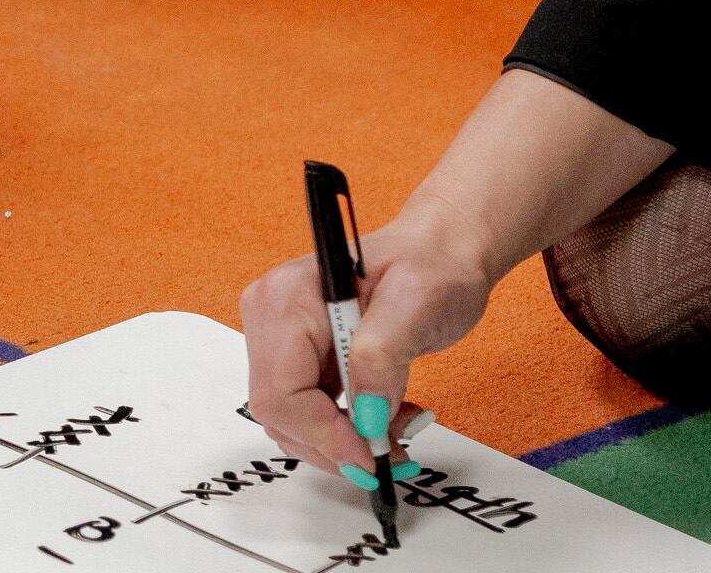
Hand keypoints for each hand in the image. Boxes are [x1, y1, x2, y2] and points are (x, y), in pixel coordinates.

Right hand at [240, 199, 498, 476]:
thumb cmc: (430, 266)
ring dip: (344, 441)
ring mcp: (282, 338)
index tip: (371, 456)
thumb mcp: (416, 303)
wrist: (439, 254)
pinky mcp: (299, 357)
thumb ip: (381, 358)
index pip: (281, 390)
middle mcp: (272, 315)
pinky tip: (384, 417)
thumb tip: (365, 417)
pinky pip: (309, 413)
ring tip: (398, 430)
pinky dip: (346, 431)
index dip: (324, 433)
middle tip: (393, 453)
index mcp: (288, 297)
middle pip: (281, 412)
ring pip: (293, 421)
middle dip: (336, 443)